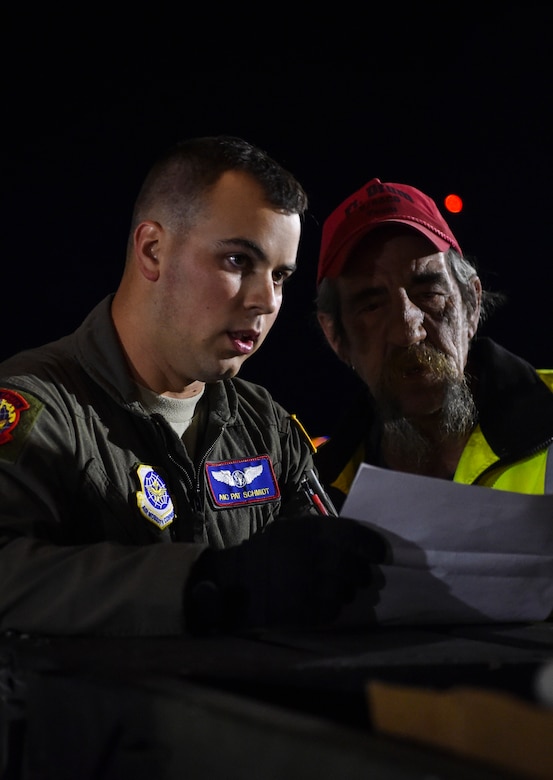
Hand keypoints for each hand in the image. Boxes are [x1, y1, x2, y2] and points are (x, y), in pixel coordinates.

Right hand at [184, 515, 385, 633]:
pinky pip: (334, 610)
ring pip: (348, 592)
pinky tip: (313, 600)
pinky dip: (329, 607)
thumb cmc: (266, 551)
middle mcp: (322, 557)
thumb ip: (324, 534)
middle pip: (360, 570)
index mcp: (317, 531)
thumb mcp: (293, 529)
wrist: (236, 581)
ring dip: (343, 591)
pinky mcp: (311, 610)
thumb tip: (356, 544)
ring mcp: (318, 586)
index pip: (360, 538)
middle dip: (358, 574)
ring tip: (325, 587)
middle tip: (348, 575)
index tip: (381, 555)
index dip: (374, 548)